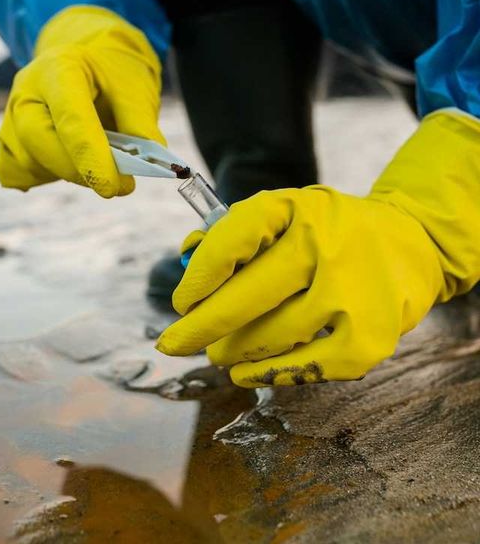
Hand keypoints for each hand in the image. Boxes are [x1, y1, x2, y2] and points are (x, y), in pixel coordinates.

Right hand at [0, 6, 164, 197]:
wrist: (88, 63)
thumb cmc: (111, 73)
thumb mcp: (135, 86)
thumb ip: (141, 124)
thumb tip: (151, 163)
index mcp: (58, 69)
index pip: (71, 120)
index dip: (92, 158)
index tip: (113, 187)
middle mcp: (26, 93)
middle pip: (40, 143)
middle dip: (80, 172)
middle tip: (118, 185)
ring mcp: (11, 118)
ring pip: (31, 163)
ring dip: (69, 174)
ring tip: (99, 162)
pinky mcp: (9, 142)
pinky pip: (17, 174)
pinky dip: (48, 176)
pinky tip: (72, 166)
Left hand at [157, 111, 479, 386]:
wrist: (410, 244)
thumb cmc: (329, 232)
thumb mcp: (286, 213)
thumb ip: (234, 231)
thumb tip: (185, 256)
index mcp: (295, 207)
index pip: (230, 240)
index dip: (197, 278)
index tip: (181, 302)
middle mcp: (325, 244)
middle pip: (244, 298)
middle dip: (198, 328)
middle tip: (173, 343)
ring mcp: (352, 291)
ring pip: (270, 336)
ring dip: (232, 352)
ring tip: (216, 354)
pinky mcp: (371, 336)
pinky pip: (305, 367)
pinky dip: (266, 374)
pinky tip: (244, 374)